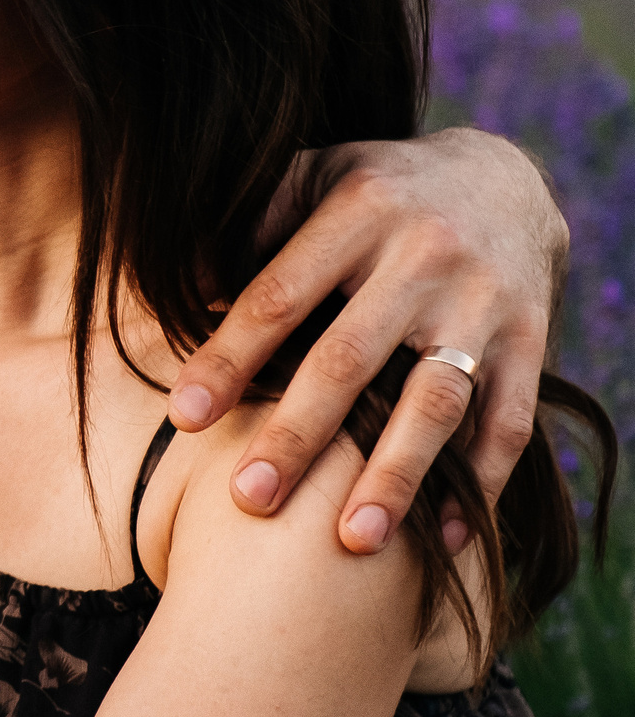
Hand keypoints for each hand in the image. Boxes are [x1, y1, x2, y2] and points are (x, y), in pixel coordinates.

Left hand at [166, 129, 565, 554]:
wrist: (509, 180)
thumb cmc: (376, 192)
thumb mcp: (316, 176)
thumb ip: (252, 221)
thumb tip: (183, 286)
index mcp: (358, 210)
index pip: (280, 297)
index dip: (230, 358)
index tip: (184, 418)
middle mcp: (425, 256)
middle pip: (350, 358)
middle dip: (298, 433)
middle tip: (250, 498)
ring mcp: (484, 303)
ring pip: (435, 401)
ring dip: (394, 476)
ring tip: (351, 541)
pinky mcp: (533, 342)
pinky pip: (508, 423)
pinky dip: (478, 485)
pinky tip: (446, 541)